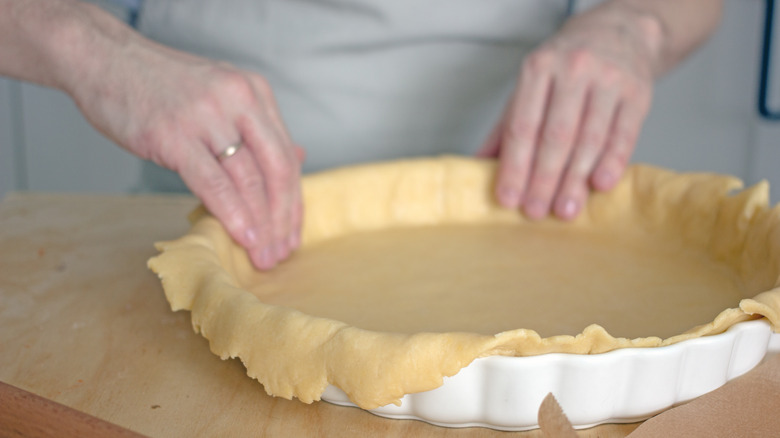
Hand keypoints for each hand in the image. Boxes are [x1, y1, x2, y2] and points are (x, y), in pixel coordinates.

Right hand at [69, 39, 302, 269]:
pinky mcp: (175, 134)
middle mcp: (239, 100)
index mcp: (255, 93)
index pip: (286, 156)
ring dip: (261, 224)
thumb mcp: (221, 95)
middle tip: (282, 252)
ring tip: (263, 254)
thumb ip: (257, 128)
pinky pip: (213, 182)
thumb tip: (298, 157)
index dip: (293, 201)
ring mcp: (208, 116)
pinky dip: (232, 213)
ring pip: (249, 179)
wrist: (104, 59)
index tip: (292, 233)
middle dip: (283, 218)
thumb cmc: (160, 83)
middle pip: (277, 170)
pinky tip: (243, 236)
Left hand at [478, 6, 659, 220]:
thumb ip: (506, 127)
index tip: (508, 198)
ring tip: (565, 209)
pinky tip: (600, 185)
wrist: (617, 32)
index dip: (514, 166)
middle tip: (535, 211)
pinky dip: (612, 162)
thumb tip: (476, 167)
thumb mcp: (530, 87)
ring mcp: (608, 79)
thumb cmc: (565, 67)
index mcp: (538, 68)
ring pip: (589, 138)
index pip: (522, 126)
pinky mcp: (638, 92)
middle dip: (543, 179)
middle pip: (555, 135)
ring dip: (575, 179)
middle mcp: (573, 69)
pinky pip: (623, 134)